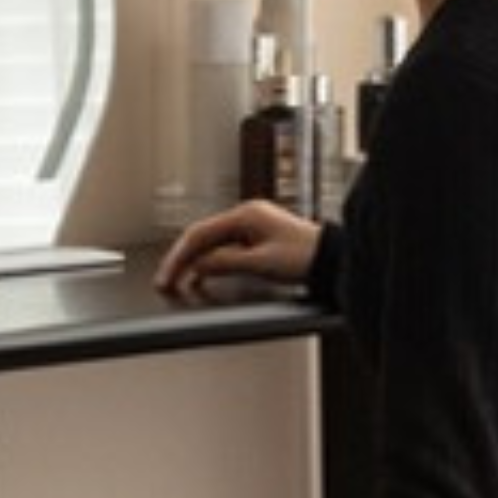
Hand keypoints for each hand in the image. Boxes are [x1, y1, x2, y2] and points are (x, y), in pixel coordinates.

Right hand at [154, 198, 321, 301]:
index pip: (199, 234)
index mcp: (245, 215)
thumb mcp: (261, 263)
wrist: (333, 260)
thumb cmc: (306, 256)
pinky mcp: (256, 239)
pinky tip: (200, 278)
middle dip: (181, 260)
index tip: (166, 277)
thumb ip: (225, 263)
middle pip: (202, 238)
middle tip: (164, 282)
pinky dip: (210, 264)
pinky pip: (224, 249)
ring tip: (176, 283)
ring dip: (193, 263)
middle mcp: (246, 216)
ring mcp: (251, 227)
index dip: (178, 257)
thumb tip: (198, 266)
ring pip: (211, 244)